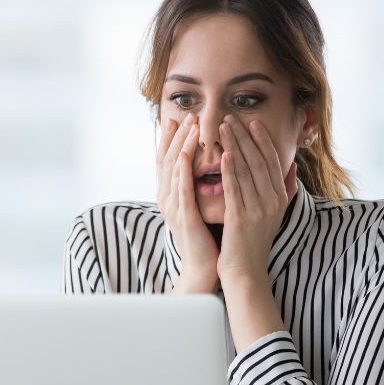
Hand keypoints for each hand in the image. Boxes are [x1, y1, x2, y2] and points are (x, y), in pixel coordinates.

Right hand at [155, 112, 219, 286]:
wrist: (204, 269)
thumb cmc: (208, 239)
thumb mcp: (203, 208)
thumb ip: (204, 188)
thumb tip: (215, 167)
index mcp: (173, 196)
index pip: (171, 161)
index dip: (174, 139)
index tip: (181, 118)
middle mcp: (168, 198)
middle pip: (168, 159)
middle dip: (176, 135)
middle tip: (185, 114)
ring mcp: (173, 207)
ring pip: (174, 169)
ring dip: (181, 145)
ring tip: (189, 125)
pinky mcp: (183, 216)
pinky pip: (181, 188)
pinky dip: (184, 169)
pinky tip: (187, 154)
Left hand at [217, 115, 297, 286]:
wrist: (246, 273)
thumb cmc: (254, 243)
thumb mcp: (275, 214)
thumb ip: (286, 190)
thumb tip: (294, 168)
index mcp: (280, 198)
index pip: (272, 162)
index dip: (262, 140)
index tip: (252, 123)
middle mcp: (272, 201)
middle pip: (259, 161)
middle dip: (245, 137)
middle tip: (232, 117)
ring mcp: (258, 210)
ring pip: (246, 170)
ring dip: (234, 146)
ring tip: (223, 128)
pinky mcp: (241, 218)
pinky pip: (235, 189)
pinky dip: (230, 170)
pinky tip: (224, 155)